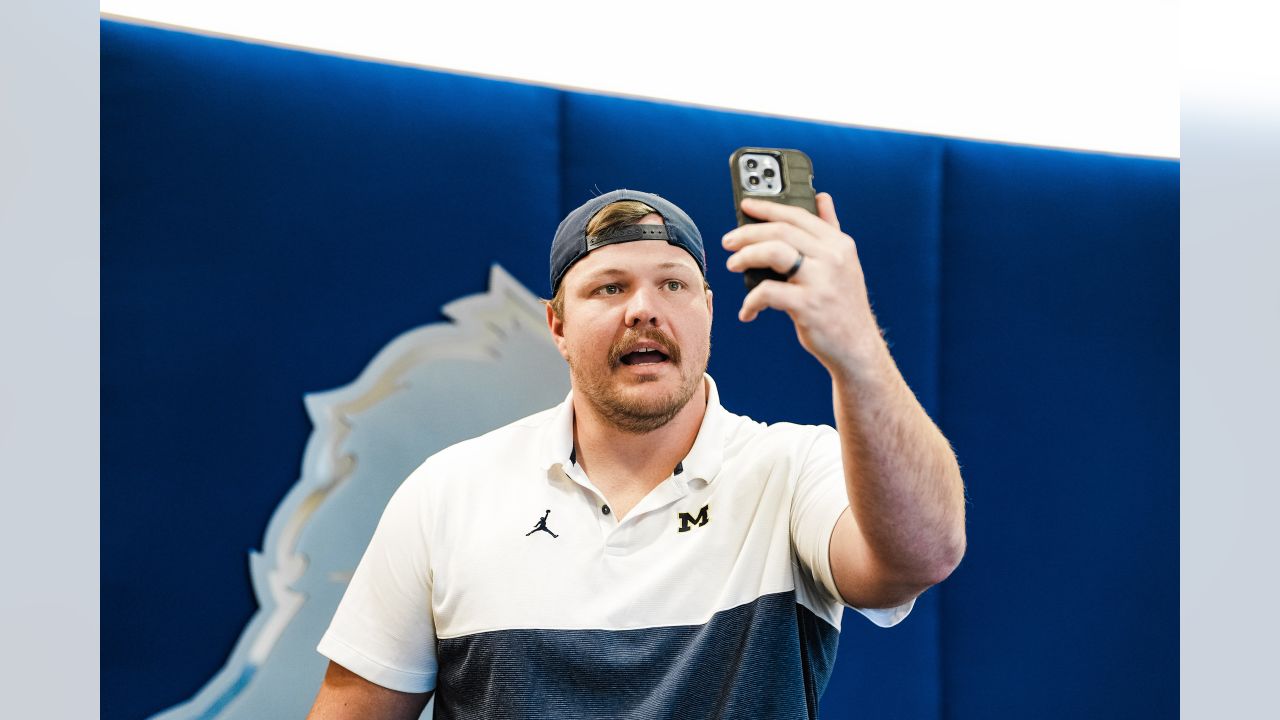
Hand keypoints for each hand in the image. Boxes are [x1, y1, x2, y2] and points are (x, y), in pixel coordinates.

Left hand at [722, 193, 883, 372]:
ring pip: (774, 252)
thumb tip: (822, 197)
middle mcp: (833, 258)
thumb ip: (831, 228)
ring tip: (732, 265)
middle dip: (748, 232)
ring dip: (746, 256)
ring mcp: (822, 281)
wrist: (857, 347)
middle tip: (728, 241)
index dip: (768, 207)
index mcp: (839, 244)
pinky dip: (751, 301)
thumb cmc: (843, 304)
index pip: (798, 216)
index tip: (745, 206)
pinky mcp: (809, 306)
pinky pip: (768, 292)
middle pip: (781, 231)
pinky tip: (748, 310)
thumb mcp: (844, 262)